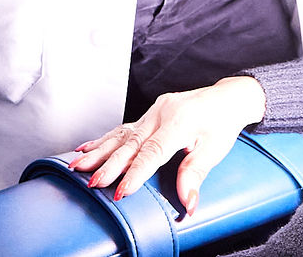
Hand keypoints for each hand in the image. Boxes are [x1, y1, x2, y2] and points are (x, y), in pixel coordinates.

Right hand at [68, 76, 266, 212]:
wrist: (226, 98)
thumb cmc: (221, 123)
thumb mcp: (214, 150)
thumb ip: (195, 175)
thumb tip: (187, 203)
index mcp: (179, 122)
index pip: (152, 152)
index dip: (135, 173)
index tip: (120, 191)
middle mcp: (161, 113)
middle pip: (130, 143)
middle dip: (108, 165)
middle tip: (91, 183)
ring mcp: (153, 111)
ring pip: (121, 134)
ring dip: (98, 151)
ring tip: (77, 165)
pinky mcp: (149, 113)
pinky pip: (123, 127)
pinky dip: (103, 139)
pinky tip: (85, 147)